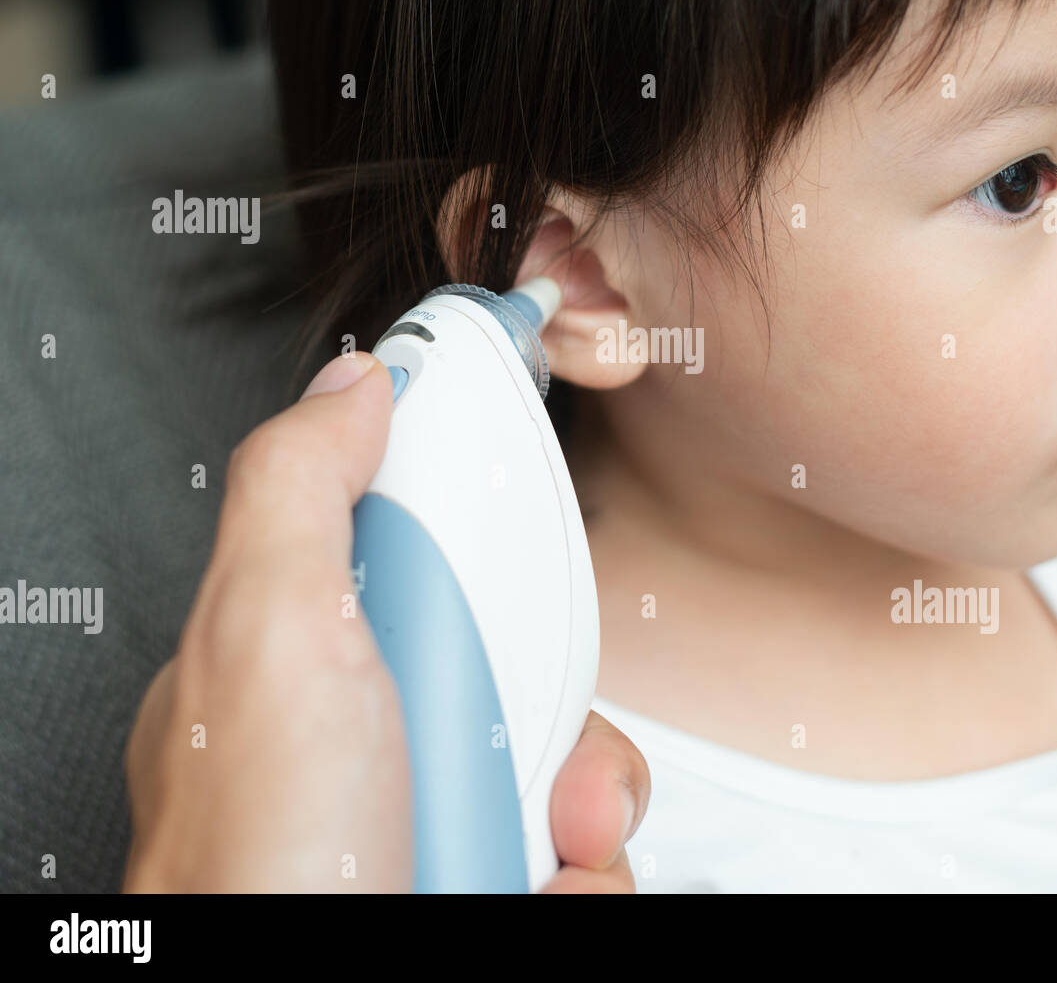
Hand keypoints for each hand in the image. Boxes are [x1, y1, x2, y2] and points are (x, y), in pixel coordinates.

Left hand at [122, 352, 647, 891]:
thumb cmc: (263, 869)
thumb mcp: (272, 641)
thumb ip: (301, 491)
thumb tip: (357, 381)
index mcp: (303, 648)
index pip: (409, 521)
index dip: (478, 486)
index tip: (534, 411)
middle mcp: (368, 729)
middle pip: (514, 637)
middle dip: (554, 684)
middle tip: (522, 727)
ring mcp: (428, 809)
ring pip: (567, 748)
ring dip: (577, 799)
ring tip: (527, 843)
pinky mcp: (482, 875)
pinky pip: (583, 847)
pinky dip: (579, 872)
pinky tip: (526, 886)